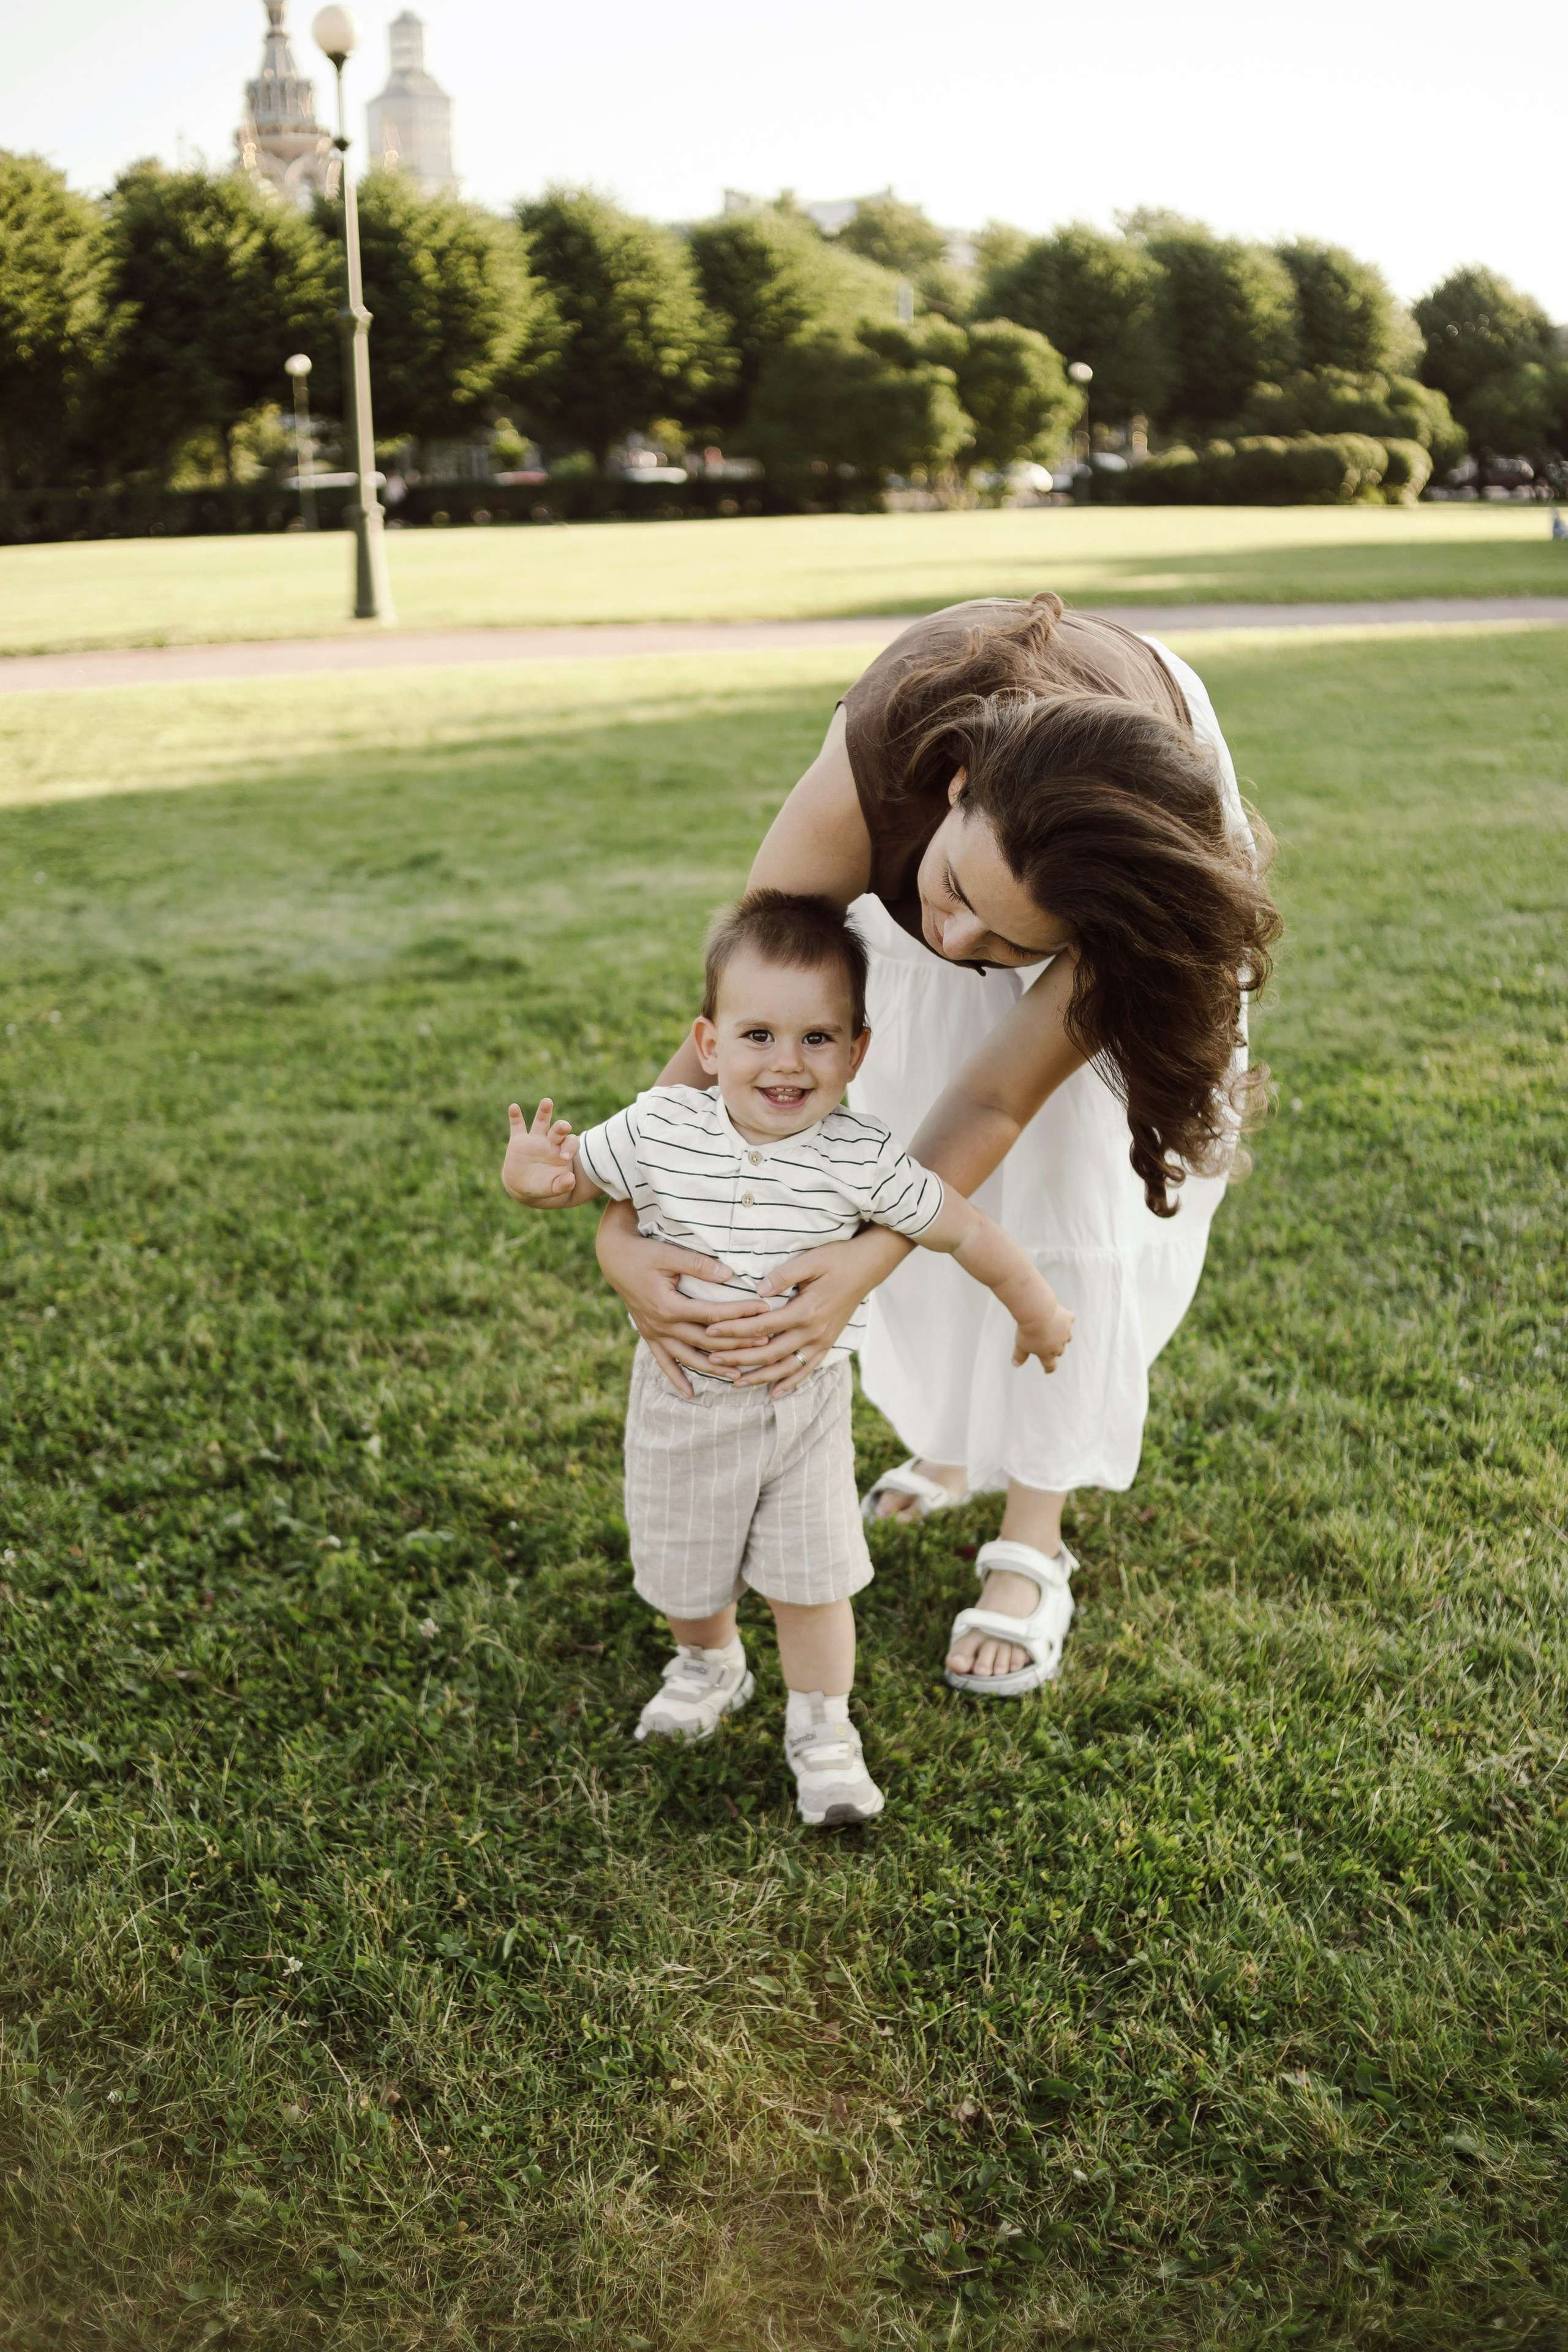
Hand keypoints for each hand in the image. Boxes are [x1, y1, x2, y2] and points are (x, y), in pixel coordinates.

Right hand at [502, 1100, 579, 1205]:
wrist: (523, 1186)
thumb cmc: (542, 1186)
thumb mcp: (553, 1188)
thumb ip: (563, 1185)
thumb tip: (572, 1180)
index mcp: (562, 1152)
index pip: (571, 1142)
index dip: (570, 1147)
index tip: (565, 1157)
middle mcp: (550, 1142)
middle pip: (558, 1129)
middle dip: (562, 1126)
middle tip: (565, 1126)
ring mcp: (534, 1139)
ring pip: (541, 1121)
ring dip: (544, 1112)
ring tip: (547, 1102)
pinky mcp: (518, 1141)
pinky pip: (517, 1126)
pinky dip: (515, 1116)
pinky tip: (514, 1107)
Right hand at [595, 1197, 762, 1401]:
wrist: (614, 1259)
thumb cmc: (643, 1253)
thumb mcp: (669, 1254)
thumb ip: (698, 1265)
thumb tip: (728, 1274)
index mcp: (668, 1306)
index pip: (712, 1315)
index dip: (739, 1313)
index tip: (763, 1310)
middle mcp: (661, 1325)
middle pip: (705, 1341)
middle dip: (736, 1344)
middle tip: (764, 1344)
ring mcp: (654, 1333)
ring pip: (688, 1357)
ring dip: (713, 1368)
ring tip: (738, 1375)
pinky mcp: (649, 1335)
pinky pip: (664, 1362)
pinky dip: (677, 1378)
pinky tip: (690, 1393)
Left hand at [709, 1225, 913, 1396]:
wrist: (868, 1267)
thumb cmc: (837, 1259)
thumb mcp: (811, 1260)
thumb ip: (784, 1275)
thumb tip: (758, 1291)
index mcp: (805, 1311)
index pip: (761, 1326)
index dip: (734, 1330)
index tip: (710, 1331)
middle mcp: (813, 1332)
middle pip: (769, 1353)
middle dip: (738, 1359)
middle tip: (711, 1361)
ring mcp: (822, 1341)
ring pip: (786, 1368)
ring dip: (760, 1377)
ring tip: (735, 1383)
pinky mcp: (828, 1344)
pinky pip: (807, 1370)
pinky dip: (790, 1383)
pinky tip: (774, 1392)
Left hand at [1012, 1293, 1074, 1373]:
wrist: (1037, 1313)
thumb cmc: (1028, 1331)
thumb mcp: (1021, 1345)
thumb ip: (1019, 1356)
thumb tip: (1015, 1364)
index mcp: (1048, 1354)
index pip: (1051, 1366)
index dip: (1049, 1368)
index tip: (1047, 1370)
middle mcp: (1059, 1345)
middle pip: (1060, 1351)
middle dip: (1055, 1349)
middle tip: (1047, 1345)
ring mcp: (1065, 1331)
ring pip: (1068, 1337)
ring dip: (1063, 1336)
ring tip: (1057, 1332)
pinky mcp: (1068, 1318)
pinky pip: (1070, 1318)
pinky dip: (1067, 1318)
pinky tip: (1062, 1315)